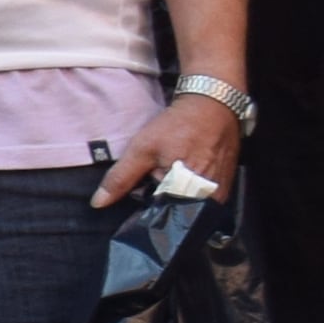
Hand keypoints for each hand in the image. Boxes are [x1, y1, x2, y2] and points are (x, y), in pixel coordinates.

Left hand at [94, 91, 247, 209]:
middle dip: (158, 199)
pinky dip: (186, 188)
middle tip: (158, 171)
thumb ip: (120, 178)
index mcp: (189, 195)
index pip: (158, 217)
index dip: (143, 205)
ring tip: (171, 168)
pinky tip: (183, 169)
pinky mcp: (225, 187)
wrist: (215, 105)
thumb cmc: (179, 126)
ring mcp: (220, 195)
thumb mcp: (142, 149)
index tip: (140, 187)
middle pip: (173, 212)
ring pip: (186, 205)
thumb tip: (99, 203)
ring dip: (173, 192)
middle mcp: (210, 201)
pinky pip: (200, 197)